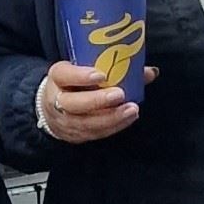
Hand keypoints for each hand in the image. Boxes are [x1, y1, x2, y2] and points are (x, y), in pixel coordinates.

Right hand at [38, 60, 158, 144]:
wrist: (52, 107)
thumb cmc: (75, 83)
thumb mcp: (86, 69)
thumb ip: (115, 68)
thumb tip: (151, 72)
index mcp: (57, 77)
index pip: (64, 75)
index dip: (80, 76)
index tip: (101, 75)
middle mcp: (57, 100)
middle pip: (74, 103)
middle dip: (98, 100)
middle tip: (120, 94)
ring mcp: (65, 120)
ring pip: (85, 122)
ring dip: (111, 117)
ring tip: (131, 110)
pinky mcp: (75, 135)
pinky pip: (94, 133)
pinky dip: (113, 127)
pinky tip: (127, 119)